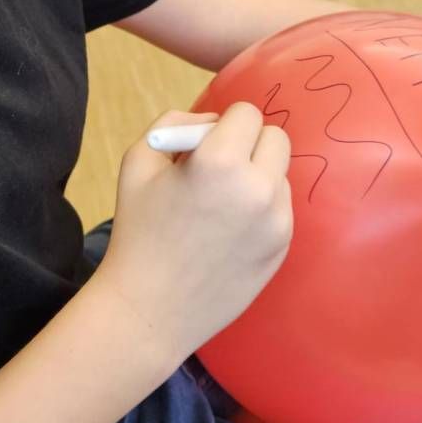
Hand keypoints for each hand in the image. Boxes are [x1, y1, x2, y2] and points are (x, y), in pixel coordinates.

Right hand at [95, 105, 292, 366]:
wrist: (150, 309)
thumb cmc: (138, 232)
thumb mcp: (139, 161)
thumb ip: (176, 124)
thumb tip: (213, 121)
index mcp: (221, 161)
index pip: (248, 113)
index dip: (224, 124)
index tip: (206, 143)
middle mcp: (258, 187)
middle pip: (276, 138)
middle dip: (249, 144)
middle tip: (220, 166)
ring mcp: (277, 221)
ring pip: (280, 174)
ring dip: (257, 176)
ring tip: (221, 205)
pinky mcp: (283, 247)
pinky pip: (280, 208)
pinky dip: (261, 208)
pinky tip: (229, 232)